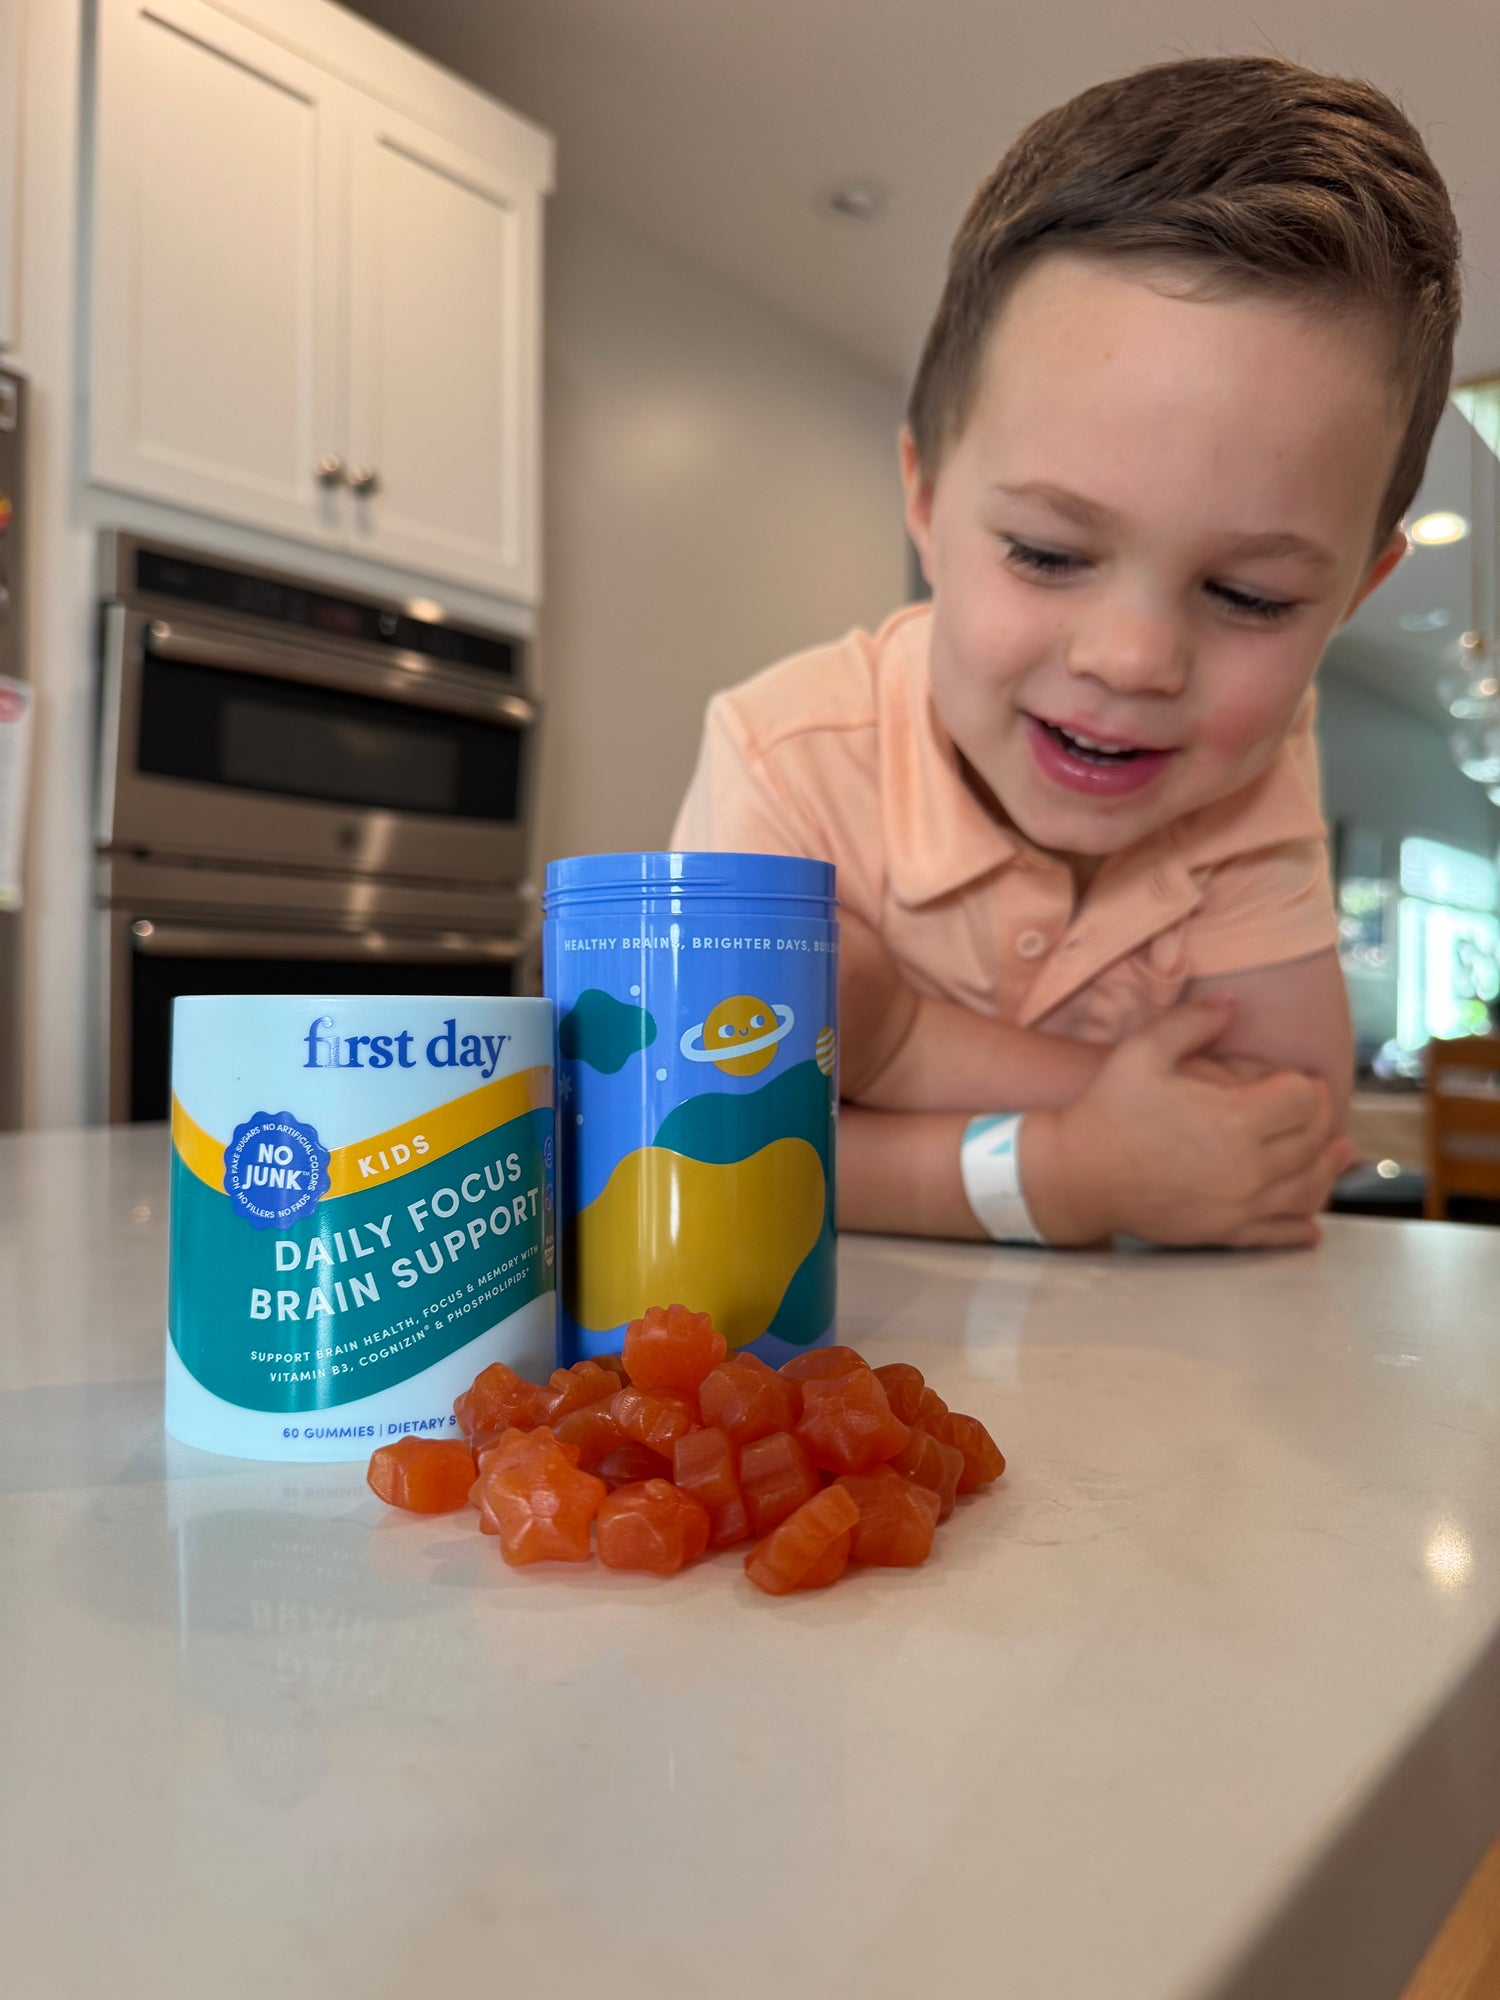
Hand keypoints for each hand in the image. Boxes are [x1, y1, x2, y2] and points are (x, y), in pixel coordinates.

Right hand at [1020, 1001, 1357, 1249]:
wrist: (1076, 1174)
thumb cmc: (1108, 1110)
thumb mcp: (1143, 1052)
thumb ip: (1191, 1022)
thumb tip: (1232, 1006)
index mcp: (1235, 1119)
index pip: (1304, 1100)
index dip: (1307, 1085)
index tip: (1297, 1080)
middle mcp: (1248, 1166)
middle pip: (1313, 1141)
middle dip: (1322, 1120)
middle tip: (1314, 1108)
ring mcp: (1240, 1205)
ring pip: (1307, 1188)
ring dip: (1328, 1169)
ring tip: (1340, 1154)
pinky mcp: (1225, 1232)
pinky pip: (1277, 1233)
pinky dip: (1300, 1228)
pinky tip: (1312, 1227)